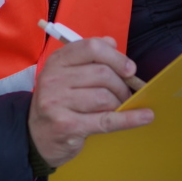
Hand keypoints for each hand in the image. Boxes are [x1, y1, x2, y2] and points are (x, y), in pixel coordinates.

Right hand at [28, 37, 153, 166]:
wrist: (36, 136)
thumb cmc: (59, 102)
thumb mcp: (66, 74)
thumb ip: (89, 56)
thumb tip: (113, 44)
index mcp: (57, 61)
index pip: (91, 48)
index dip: (116, 57)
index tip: (130, 70)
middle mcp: (53, 79)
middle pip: (102, 74)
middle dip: (122, 85)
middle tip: (126, 94)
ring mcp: (58, 103)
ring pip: (105, 97)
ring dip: (120, 104)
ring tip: (120, 107)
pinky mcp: (67, 126)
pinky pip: (107, 120)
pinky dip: (130, 118)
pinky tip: (145, 117)